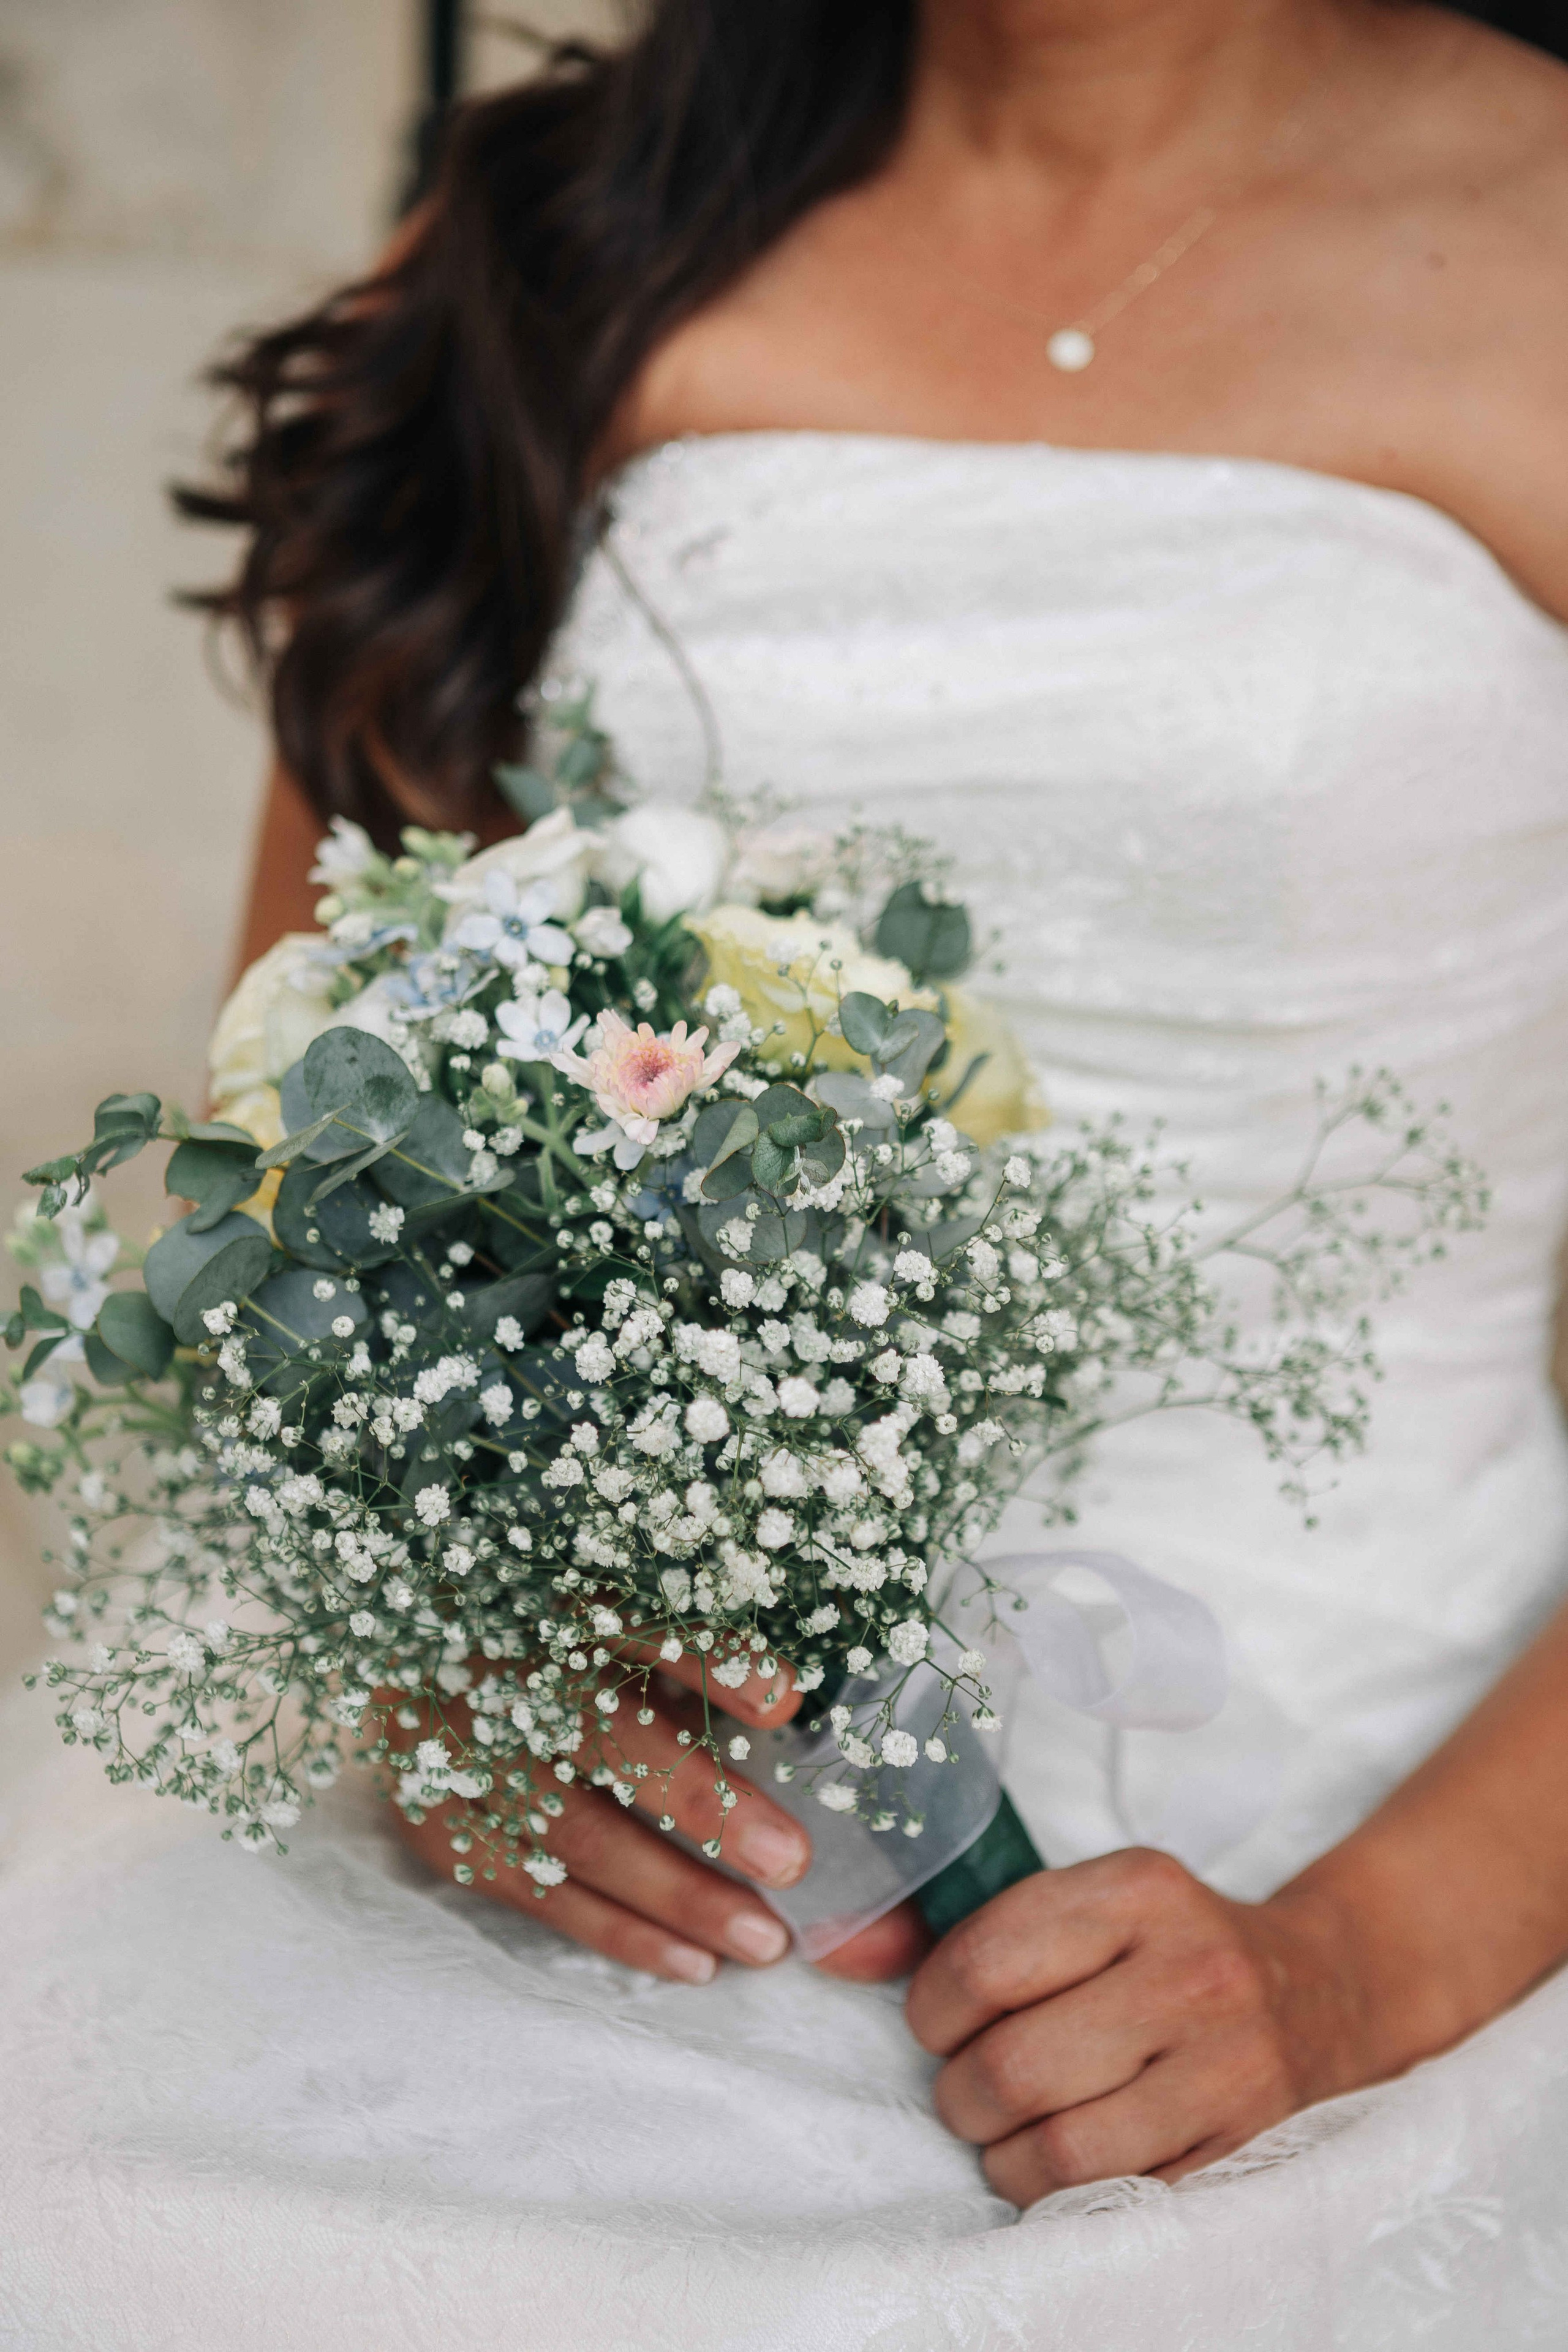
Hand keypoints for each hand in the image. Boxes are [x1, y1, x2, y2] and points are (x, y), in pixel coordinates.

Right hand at [389, 1650, 925, 1984]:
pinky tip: (696, 1963)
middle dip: (700, 1804)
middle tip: (788, 1860)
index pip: (638, 1624)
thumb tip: (804, 1710)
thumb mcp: (612, 1615)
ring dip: (676, 1894)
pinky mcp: (445, 1826)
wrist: (403, 1656)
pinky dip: (621, 1931)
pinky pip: (540, 1892)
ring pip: (576, 1834)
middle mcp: (506, 1675)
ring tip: (763, 1940)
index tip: (786, 1702)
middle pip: (604, 1738)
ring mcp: (466, 1756)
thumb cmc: (546, 1637)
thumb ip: (697, 1654)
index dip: (712, 1661)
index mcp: (559, 1603)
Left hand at [905, 1846, 1382, 2205]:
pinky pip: (1117, 2200)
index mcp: (1139, 1890)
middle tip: (964, 2089)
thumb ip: (989, 1926)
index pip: (987, 1962)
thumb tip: (846, 1953)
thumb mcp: (1096, 1897)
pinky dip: (1063, 2198)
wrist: (1321, 1989)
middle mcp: (1190, 1973)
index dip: (932, 2009)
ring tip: (1005, 2134)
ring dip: (1003, 2159)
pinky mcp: (1248, 2146)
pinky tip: (1060, 2162)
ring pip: (1060, 2153)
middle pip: (1014, 2068)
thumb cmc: (1172, 1944)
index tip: (934, 2024)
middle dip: (959, 2095)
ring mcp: (1227, 2066)